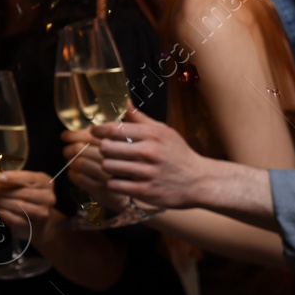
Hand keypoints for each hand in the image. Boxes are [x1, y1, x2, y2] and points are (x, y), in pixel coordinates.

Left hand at [0, 169, 59, 244]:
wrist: (38, 219)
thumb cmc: (28, 195)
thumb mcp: (24, 183)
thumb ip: (12, 180)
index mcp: (46, 183)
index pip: (29, 179)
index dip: (13, 178)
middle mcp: (47, 197)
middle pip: (22, 193)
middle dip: (2, 190)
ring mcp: (42, 213)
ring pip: (18, 206)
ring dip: (0, 201)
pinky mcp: (32, 226)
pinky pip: (14, 219)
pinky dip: (3, 212)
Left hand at [61, 129, 114, 204]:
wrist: (126, 194)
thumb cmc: (115, 166)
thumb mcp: (111, 147)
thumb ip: (93, 138)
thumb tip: (66, 134)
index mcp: (118, 144)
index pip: (90, 135)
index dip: (73, 135)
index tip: (65, 136)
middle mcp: (115, 159)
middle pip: (80, 148)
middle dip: (69, 149)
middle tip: (66, 151)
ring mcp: (109, 175)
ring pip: (79, 163)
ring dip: (70, 162)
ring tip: (71, 162)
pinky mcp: (102, 190)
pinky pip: (79, 178)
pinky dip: (72, 174)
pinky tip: (75, 173)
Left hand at [94, 107, 211, 208]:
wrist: (199, 181)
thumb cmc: (178, 154)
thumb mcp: (164, 132)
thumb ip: (141, 119)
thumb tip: (125, 102)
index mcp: (152, 134)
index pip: (114, 129)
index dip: (99, 130)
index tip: (95, 132)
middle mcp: (149, 152)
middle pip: (107, 147)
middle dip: (104, 148)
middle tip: (108, 150)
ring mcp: (146, 173)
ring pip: (108, 166)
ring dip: (108, 165)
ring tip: (115, 165)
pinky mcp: (145, 191)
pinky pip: (114, 184)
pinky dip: (113, 182)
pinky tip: (120, 179)